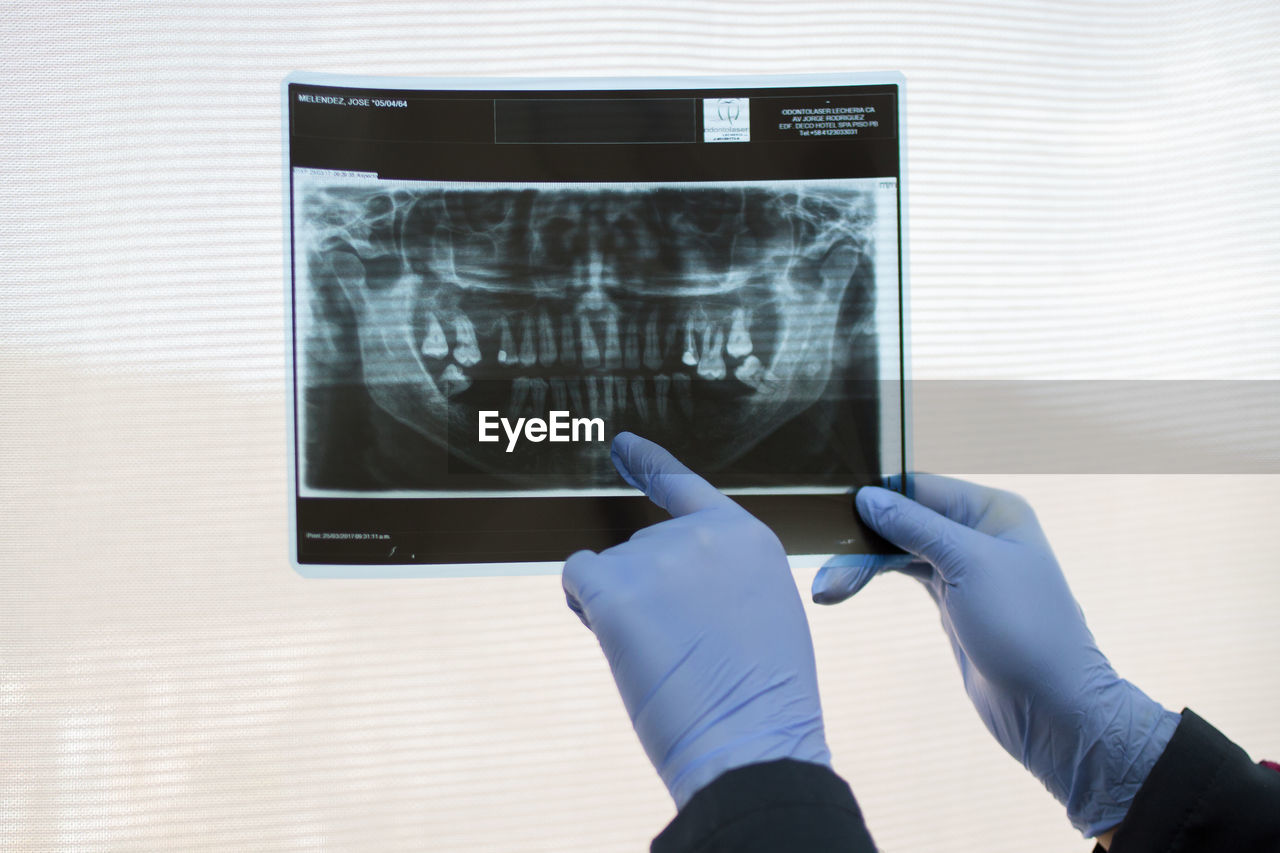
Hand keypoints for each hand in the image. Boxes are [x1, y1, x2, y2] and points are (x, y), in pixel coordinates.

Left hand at [563, 433, 830, 808]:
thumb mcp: (764, 615)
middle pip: (642, 545)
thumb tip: (671, 585)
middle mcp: (701, 535)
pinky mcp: (616, 587)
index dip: (649, 465)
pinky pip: (577, 576)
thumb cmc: (761, 700)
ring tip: (662, 657)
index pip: (686, 487)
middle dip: (646, 591)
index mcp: (747, 537)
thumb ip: (722, 579)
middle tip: (681, 649)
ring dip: (619, 607)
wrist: (752, 743)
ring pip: (610, 568)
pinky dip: (583, 603)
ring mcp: (657, 557)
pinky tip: (612, 634)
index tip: (623, 444)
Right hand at [812, 475, 1178, 836]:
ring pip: (898, 549)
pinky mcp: (949, 599)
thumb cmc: (1023, 627)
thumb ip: (915, 527)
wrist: (1051, 707)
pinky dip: (872, 579)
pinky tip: (842, 587)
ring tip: (826, 589)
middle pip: (905, 517)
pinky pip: (902, 574)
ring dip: (860, 564)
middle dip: (862, 537)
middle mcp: (977, 532)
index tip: (830, 507)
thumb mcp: (968, 565)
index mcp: (993, 511)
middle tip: (822, 559)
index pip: (920, 487)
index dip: (877, 495)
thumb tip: (867, 496)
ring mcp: (962, 567)